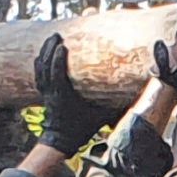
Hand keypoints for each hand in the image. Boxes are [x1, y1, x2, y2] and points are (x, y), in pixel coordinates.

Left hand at [34, 32, 109, 155]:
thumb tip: (138, 101)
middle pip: (45, 66)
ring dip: (44, 52)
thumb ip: (116, 109)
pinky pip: (38, 73)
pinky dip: (40, 61)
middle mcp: (51, 91)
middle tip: (57, 35)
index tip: (63, 46)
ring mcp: (46, 92)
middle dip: (49, 48)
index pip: (56, 74)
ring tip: (51, 39)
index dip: (58, 59)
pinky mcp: (43, 92)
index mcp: (62, 95)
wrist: (61, 141)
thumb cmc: (81, 129)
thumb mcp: (99, 118)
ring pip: (40, 68)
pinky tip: (44, 53)